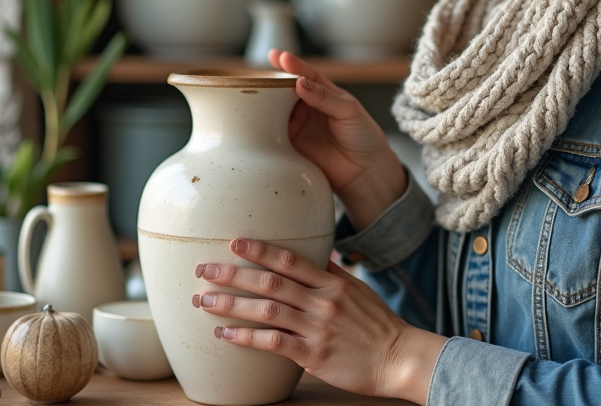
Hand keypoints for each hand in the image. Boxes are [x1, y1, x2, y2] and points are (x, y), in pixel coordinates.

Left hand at [194, 239, 446, 403]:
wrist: (398, 357)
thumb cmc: (376, 324)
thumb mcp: (357, 290)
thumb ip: (331, 273)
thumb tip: (314, 254)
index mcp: (332, 282)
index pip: (290, 259)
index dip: (260, 250)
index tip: (234, 242)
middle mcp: (322, 301)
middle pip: (270, 282)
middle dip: (233, 274)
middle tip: (203, 270)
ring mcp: (317, 328)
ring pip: (267, 310)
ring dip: (231, 304)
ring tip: (204, 301)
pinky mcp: (314, 355)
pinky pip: (274, 343)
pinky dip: (247, 338)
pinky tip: (225, 335)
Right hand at [269, 51, 406, 228]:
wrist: (364, 171)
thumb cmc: (363, 136)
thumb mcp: (348, 111)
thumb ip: (325, 97)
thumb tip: (300, 83)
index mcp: (324, 93)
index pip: (306, 75)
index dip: (292, 65)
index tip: (280, 56)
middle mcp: (308, 107)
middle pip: (285, 90)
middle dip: (271, 81)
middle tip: (259, 75)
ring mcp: (298, 125)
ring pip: (275, 110)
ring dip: (265, 102)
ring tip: (256, 95)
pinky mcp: (291, 145)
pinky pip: (273, 133)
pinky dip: (264, 126)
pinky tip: (257, 120)